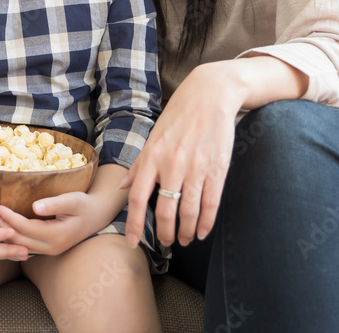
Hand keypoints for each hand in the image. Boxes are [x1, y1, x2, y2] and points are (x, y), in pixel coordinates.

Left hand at [0, 191, 101, 256]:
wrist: (96, 216)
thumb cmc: (84, 205)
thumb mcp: (73, 200)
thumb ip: (55, 204)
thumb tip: (36, 206)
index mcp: (56, 236)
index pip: (26, 228)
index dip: (10, 218)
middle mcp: (51, 247)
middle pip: (20, 240)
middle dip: (2, 227)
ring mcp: (49, 250)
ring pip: (20, 245)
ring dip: (3, 234)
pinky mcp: (47, 248)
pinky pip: (25, 246)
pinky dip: (11, 238)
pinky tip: (1, 229)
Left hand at [122, 63, 239, 247]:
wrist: (208, 96)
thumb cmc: (178, 117)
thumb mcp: (153, 137)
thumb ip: (139, 165)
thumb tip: (122, 188)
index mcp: (152, 156)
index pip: (137, 197)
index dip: (135, 223)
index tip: (133, 242)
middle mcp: (171, 164)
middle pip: (165, 210)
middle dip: (165, 232)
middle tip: (167, 242)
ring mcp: (195, 168)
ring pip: (189, 211)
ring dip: (187, 231)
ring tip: (186, 239)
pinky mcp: (217, 169)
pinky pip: (211, 204)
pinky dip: (206, 222)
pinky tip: (203, 231)